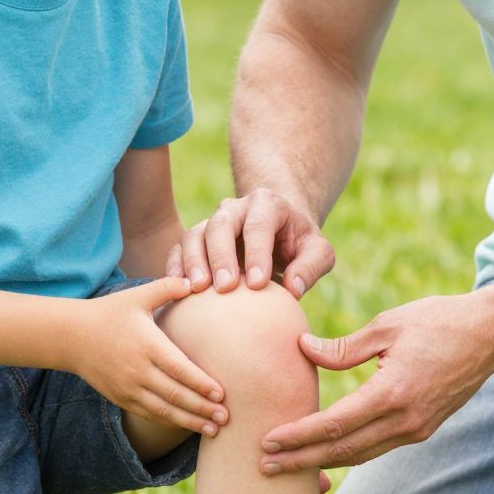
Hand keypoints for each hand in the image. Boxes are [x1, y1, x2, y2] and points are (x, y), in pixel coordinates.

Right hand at [76, 277, 229, 435]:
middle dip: (202, 408)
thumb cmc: (110, 313)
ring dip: (190, 421)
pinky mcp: (120, 398)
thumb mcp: (137, 296)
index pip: (180, 369)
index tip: (222, 393)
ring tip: (212, 430)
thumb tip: (194, 281)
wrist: (71, 336)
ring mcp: (128, 387)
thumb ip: (167, 287)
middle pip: (175, 395)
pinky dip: (169, 421)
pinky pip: (149, 414)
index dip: (202, 384)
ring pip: (163, 410)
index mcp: (148, 345)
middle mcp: (139, 370)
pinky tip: (187, 425)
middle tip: (226, 417)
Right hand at [166, 187, 334, 297]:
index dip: (257, 253)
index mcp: (268, 205)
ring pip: (195, 234)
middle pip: (221, 225)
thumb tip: (293, 289)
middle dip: (221, 256)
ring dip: (193, 261)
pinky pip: (179, 247)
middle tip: (224, 288)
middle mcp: (236, 208)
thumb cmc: (300, 244)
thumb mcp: (318, 251)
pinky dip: (175, 265)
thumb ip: (311, 266)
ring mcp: (213, 221)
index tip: (257, 284)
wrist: (278, 231)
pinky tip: (177, 288)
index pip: (259, 225)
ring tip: (196, 289)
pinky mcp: (197, 238)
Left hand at [258, 292, 493, 472]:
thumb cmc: (439, 321)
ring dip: (322, 462)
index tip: (267, 441)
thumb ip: (344, 347)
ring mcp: (417, 429)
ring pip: (360, 455)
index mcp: (393, 392)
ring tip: (286, 465)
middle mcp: (406, 420)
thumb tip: (302, 349)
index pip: (334, 424)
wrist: (492, 335)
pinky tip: (325, 451)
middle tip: (263, 466)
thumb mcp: (388, 325)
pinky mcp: (422, 428)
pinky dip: (347, 453)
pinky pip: (377, 448)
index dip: (298, 436)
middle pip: (343, 450)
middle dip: (301, 461)